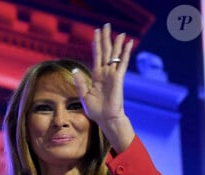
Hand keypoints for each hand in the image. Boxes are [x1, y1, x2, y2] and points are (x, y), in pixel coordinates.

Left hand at [72, 23, 134, 151]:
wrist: (105, 119)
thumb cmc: (96, 110)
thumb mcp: (84, 95)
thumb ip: (80, 83)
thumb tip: (75, 70)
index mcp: (96, 77)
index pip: (96, 57)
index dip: (96, 45)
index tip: (95, 34)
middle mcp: (105, 73)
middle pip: (105, 52)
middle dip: (105, 39)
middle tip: (105, 26)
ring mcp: (112, 75)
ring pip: (114, 55)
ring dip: (116, 43)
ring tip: (119, 32)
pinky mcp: (118, 79)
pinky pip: (122, 63)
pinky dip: (125, 53)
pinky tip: (129, 43)